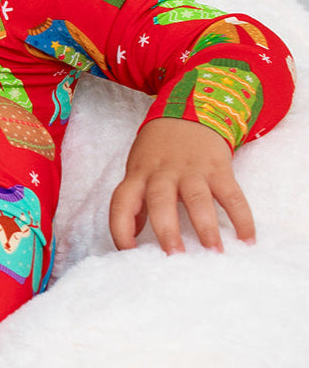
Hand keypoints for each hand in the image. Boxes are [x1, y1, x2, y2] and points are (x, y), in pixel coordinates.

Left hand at [109, 118, 253, 252]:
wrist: (189, 111)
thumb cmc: (159, 149)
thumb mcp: (138, 169)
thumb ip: (135, 200)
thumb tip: (133, 235)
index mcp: (138, 175)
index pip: (121, 202)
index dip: (120, 228)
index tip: (129, 253)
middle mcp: (163, 173)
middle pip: (160, 201)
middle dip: (166, 230)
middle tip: (174, 256)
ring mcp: (192, 170)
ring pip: (197, 198)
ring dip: (206, 227)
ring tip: (214, 252)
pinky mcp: (219, 168)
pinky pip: (231, 195)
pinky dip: (241, 217)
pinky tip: (246, 239)